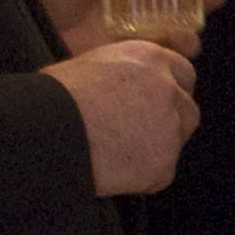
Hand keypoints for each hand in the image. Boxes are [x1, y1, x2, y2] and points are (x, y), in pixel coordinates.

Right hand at [40, 39, 200, 195]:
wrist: (47, 131)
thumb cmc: (54, 95)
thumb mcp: (90, 63)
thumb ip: (124, 71)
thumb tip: (126, 82)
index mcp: (150, 59)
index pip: (183, 73)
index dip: (170, 89)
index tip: (155, 101)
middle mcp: (168, 90)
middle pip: (188, 109)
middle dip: (171, 120)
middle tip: (139, 131)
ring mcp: (169, 129)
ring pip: (176, 141)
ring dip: (157, 146)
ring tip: (120, 151)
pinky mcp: (163, 165)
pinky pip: (160, 173)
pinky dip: (142, 175)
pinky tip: (114, 170)